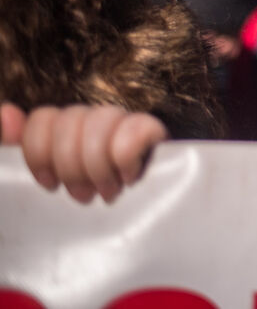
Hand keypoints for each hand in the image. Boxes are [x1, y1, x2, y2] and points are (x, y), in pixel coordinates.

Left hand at [1, 102, 168, 202]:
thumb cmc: (74, 210)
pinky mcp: (152, 130)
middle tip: (82, 195)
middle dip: (72, 166)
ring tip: (106, 191)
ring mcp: (123, 122)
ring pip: (102, 119)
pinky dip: (127, 157)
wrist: (128, 234)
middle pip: (71, 118)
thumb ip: (12, 147)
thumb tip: (7, 113)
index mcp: (62, 130)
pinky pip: (137, 128)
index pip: (44, 117)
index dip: (40, 152)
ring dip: (99, 166)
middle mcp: (91, 120)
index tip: (48, 184)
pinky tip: (127, 176)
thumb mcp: (34, 183)